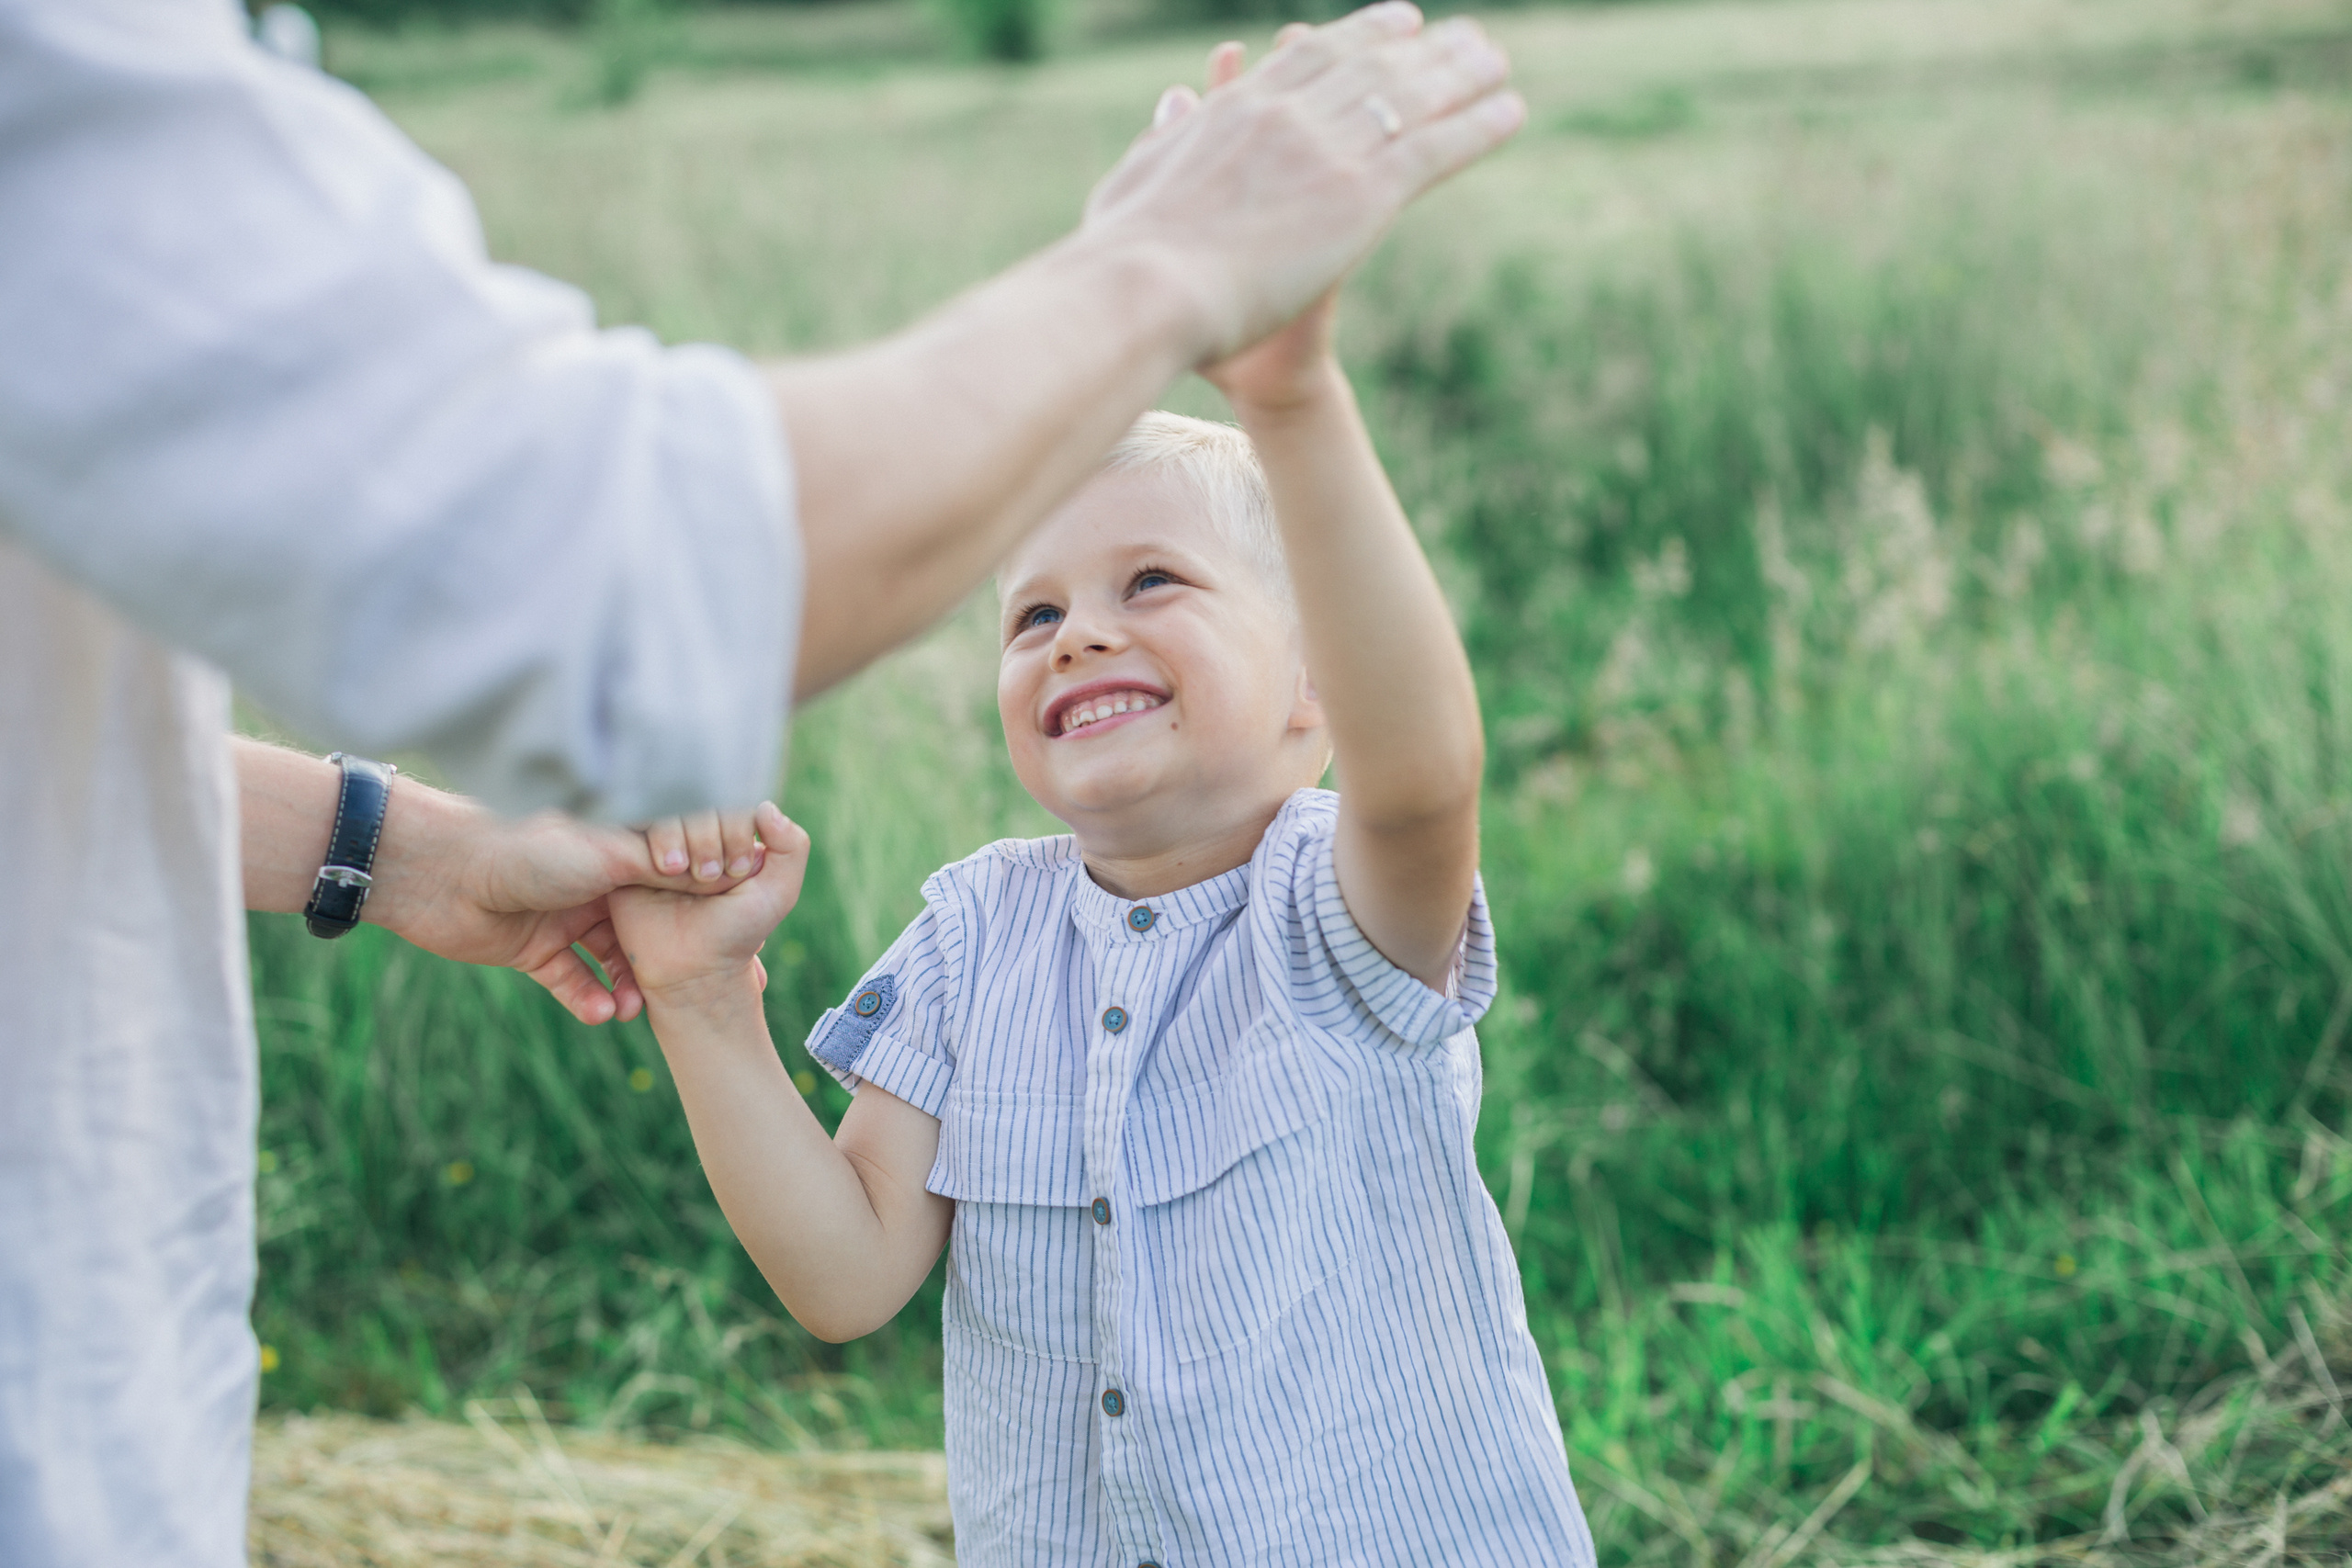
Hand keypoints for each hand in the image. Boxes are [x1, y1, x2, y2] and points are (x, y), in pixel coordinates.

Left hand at [368, 789, 768, 1025]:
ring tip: (638, 1011)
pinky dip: (589, 999)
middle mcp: (593, 881)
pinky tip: (604, 1014)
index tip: (734, 930)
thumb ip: (662, 867)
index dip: (701, 902)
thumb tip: (720, 873)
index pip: (672, 876)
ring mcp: (563, 917)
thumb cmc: (526, 849)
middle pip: (646, 925)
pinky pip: (573, 981)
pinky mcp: (533, 950)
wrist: (439, 873)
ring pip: (611, 960)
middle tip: (695, 986)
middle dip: (668, 957)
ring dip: (627, 986)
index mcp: (613, 848)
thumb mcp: (608, 855)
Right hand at [610, 803, 811, 1005]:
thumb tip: (764, 806)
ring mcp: (663, 840)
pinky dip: (660, 840)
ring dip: (685, 837)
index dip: (737, 829)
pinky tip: (666, 870)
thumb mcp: (778, 892)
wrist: (692, 969)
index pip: (733, 796)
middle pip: (701, 796)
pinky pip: (641, 821)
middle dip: (712, 836)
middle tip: (712, 877)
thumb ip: (791, 846)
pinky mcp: (630, 852)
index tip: (739, 873)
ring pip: (672, 805)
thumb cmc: (736, 933)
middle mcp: (696, 831)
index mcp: (730, 832)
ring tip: (684, 874)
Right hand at [1082, 3, 1520, 366]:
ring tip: (1497, 61)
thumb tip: (1178, 96)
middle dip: (1420, 48)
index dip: (1355, 37)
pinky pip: (1435, 150)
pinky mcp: (1361, 194)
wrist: (1145, 290)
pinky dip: (1477, 126)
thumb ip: (1164, 140)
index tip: (1391, 25)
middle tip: (1462, 35)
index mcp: (1234, 111)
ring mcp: (1327, 149)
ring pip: (1411, 99)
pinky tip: (1512, 112)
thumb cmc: (1119, 260)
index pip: (1307, 59)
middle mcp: (1288, 114)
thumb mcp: (1134, 186)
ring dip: (1462, 75)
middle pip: (1369, 67)